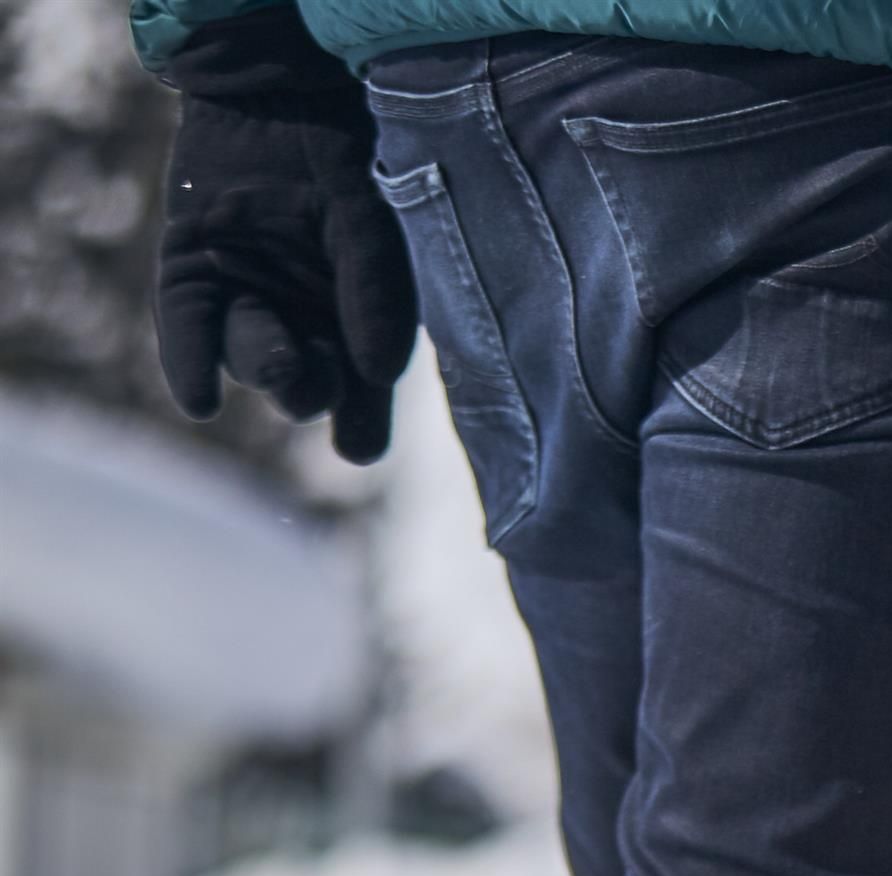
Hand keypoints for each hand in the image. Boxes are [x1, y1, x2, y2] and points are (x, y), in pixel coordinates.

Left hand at [150, 8, 415, 466]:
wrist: (280, 85)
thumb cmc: (350, 151)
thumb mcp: (375, 217)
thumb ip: (378, 289)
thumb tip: (377, 372)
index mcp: (360, 318)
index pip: (362, 389)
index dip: (360, 424)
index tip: (357, 447)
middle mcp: (303, 317)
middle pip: (305, 381)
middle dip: (307, 388)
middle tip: (312, 384)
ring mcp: (245, 293)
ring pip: (250, 355)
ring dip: (262, 366)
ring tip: (277, 365)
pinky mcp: (190, 269)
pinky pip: (187, 326)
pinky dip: (190, 362)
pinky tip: (200, 400)